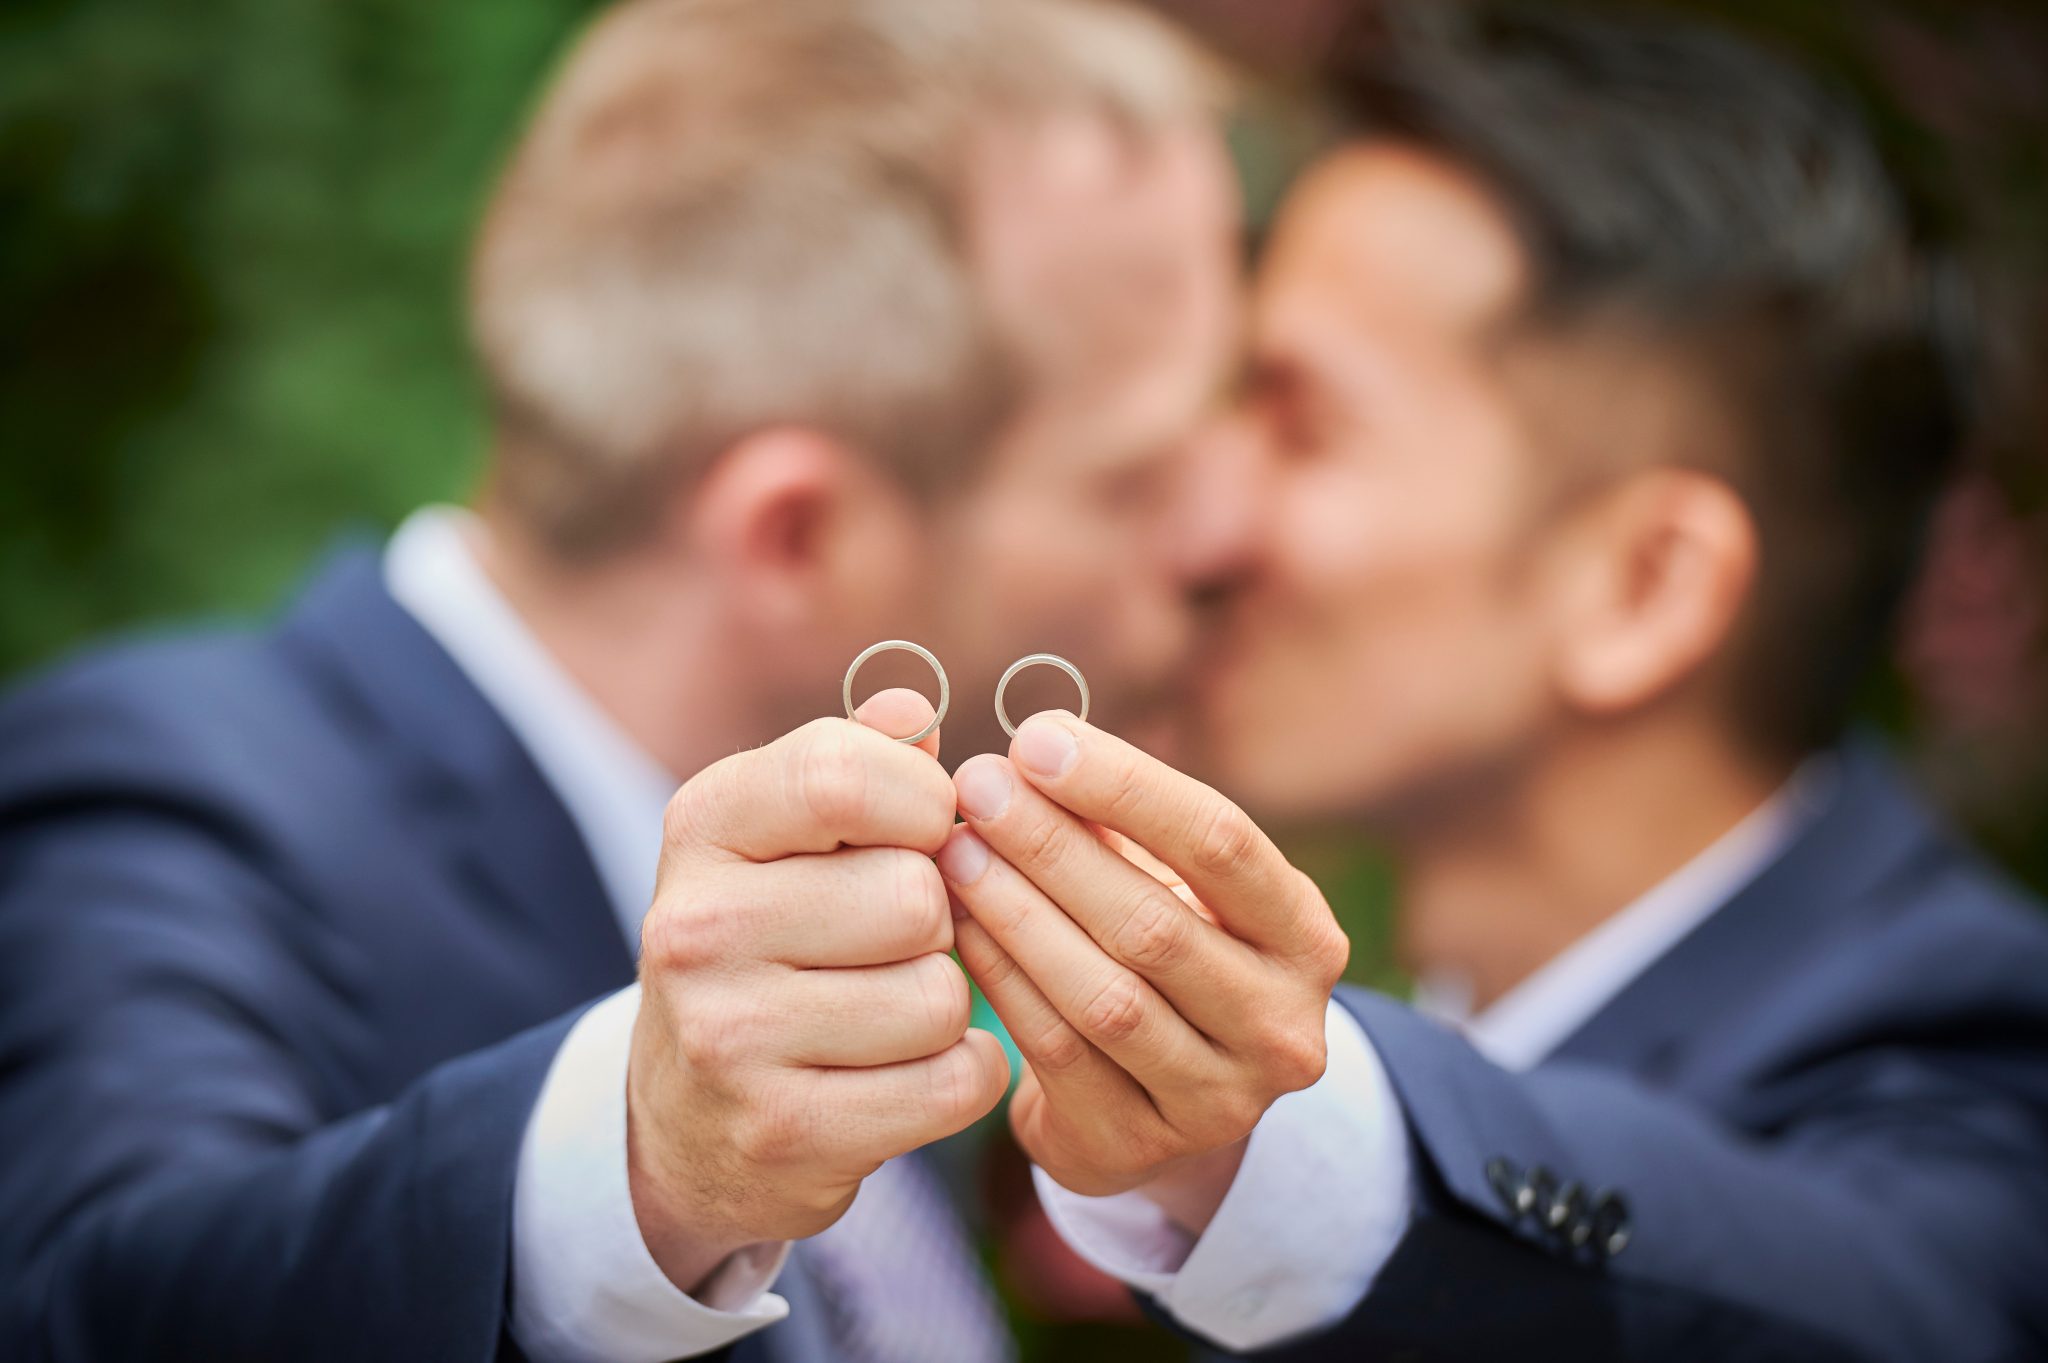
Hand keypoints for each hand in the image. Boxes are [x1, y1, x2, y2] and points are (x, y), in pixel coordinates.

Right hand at [627, 691, 1009, 1290]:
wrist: (689, 1114)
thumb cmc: (771, 940)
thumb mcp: (785, 833)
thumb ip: (857, 759)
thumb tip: (915, 710)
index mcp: (704, 827)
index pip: (845, 775)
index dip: (921, 803)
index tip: (918, 833)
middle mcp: (697, 928)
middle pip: (914, 896)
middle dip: (934, 921)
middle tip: (890, 944)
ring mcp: (730, 1039)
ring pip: (941, 996)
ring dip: (944, 1006)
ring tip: (888, 1011)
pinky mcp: (784, 1133)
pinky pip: (954, 1083)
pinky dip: (960, 1077)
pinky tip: (906, 1073)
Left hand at [939, 712, 1347, 1233]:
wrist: (1162, 1108)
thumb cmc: (1166, 956)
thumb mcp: (1176, 888)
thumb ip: (1121, 825)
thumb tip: (1030, 752)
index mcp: (1306, 938)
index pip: (1221, 843)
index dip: (1125, 785)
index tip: (1035, 739)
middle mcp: (1282, 1026)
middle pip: (1154, 922)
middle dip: (1052, 845)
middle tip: (977, 787)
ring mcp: (1218, 1101)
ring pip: (1104, 996)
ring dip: (1017, 913)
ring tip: (954, 851)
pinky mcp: (1139, 1149)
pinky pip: (1057, 1052)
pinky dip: (1003, 979)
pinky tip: (960, 924)